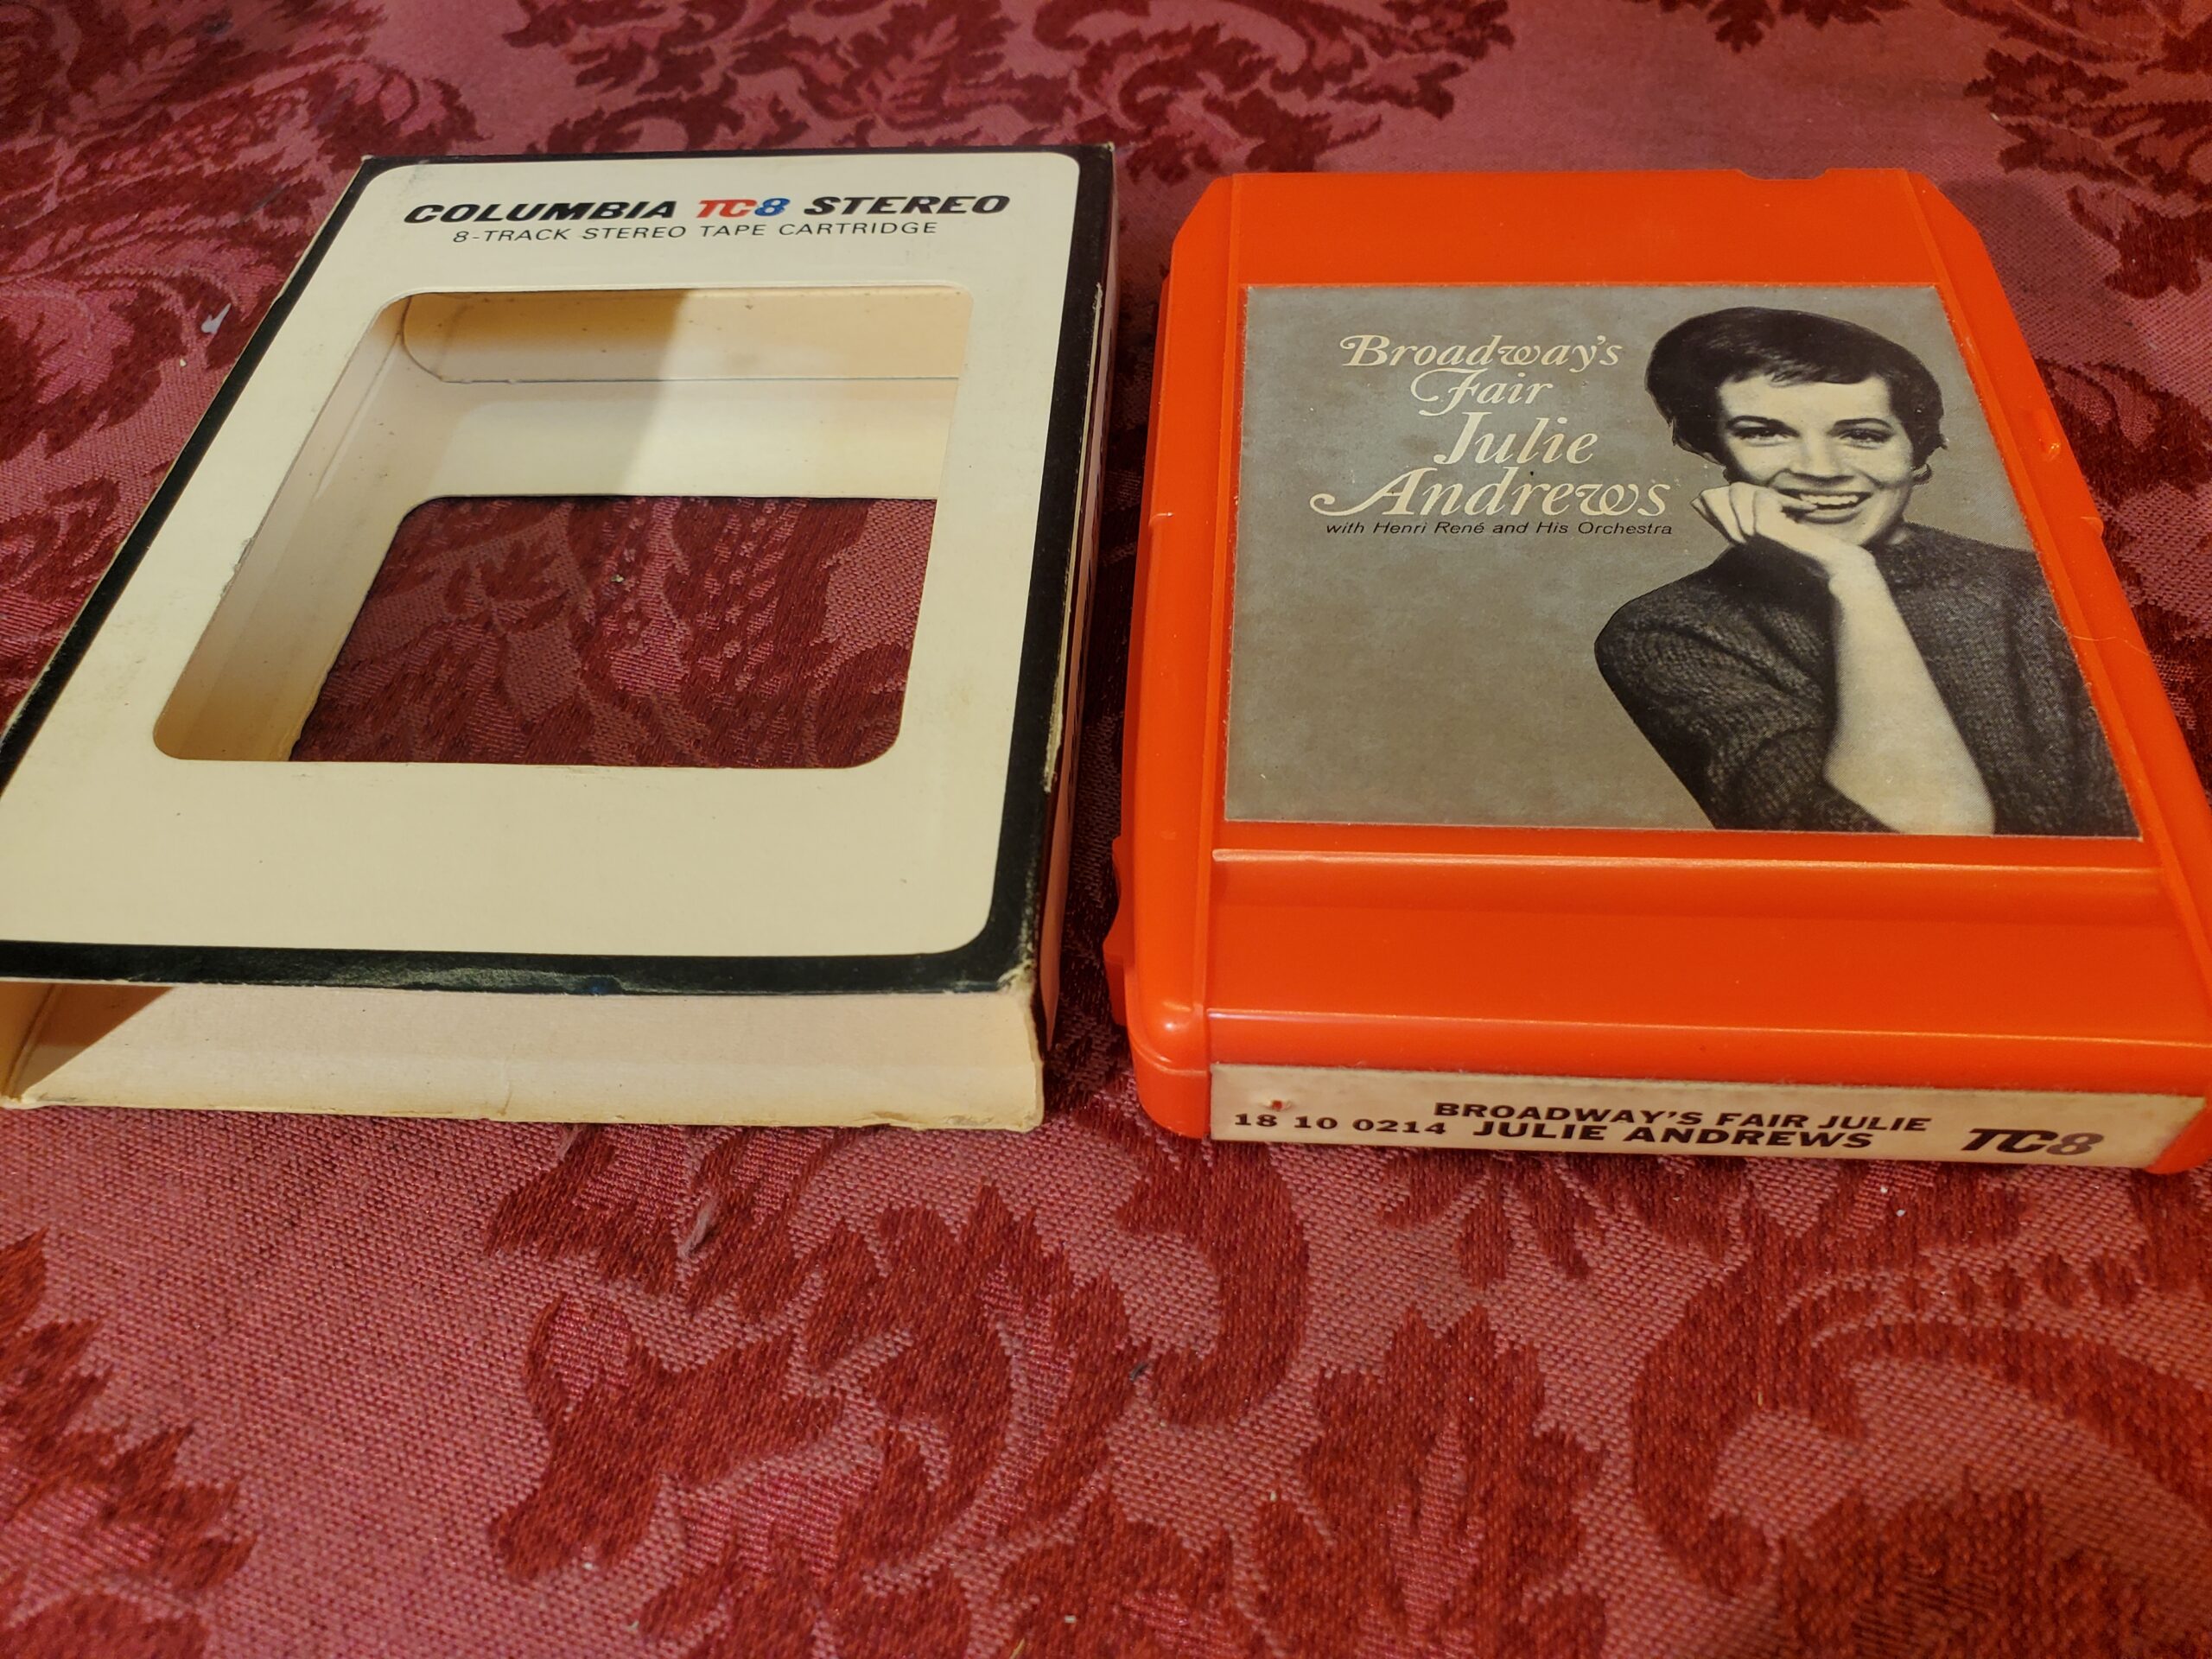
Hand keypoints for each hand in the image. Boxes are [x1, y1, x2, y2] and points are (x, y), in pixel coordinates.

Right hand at [1694, 483, 1874, 583]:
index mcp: (1736, 535)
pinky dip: (1783, 498)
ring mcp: (1748, 536)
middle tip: (1780, 504)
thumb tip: (1709, 496)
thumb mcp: (1777, 521)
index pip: (1706, 500)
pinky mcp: (1765, 532)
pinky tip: (1803, 511)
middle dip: (1746, 488)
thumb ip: (1751, 509)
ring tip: (1791, 508)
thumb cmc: (1814, 542)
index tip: (1768, 502)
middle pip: (1715, 493)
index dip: (1730, 490)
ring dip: (1765, 491)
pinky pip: (1761, 498)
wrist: (1837, 565)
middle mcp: (1737, 538)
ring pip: (1736, 491)